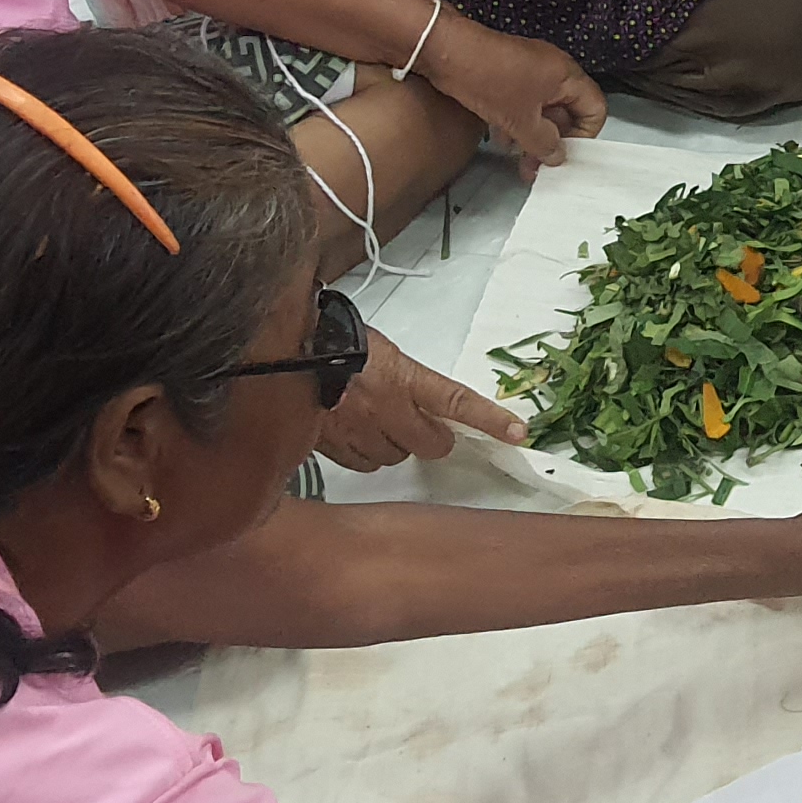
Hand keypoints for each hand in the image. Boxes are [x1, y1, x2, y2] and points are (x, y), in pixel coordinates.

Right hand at [318, 332, 526, 471]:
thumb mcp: (379, 349)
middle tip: (419, 424)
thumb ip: (405, 379)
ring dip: (394, 445)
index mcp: (404, 378)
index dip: (490, 419)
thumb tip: (417, 401)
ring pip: (395, 456)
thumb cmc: (333, 340)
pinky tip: (353, 432)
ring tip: (376, 421)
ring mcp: (361, 431)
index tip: (519, 433)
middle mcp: (388, 409)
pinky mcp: (335, 446)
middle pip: (431, 444)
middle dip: (431, 438)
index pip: (457, 401)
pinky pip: (363, 463)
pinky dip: (364, 453)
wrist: (282, 352)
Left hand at [420, 15, 603, 173]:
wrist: (445, 50)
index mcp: (566, 75)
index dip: (584, 135)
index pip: (595, 109)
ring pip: (543, 110)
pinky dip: (518, 121)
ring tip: (518, 157)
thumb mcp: (520, 121)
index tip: (564, 153)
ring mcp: (531, 69)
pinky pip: (524, 102)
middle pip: (569, 111)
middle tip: (539, 165)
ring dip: (534, 135)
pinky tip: (501, 138)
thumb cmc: (486, 77)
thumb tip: (557, 155)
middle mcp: (553, 69)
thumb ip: (544, 143)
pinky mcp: (509, 72)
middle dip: (554, 141)